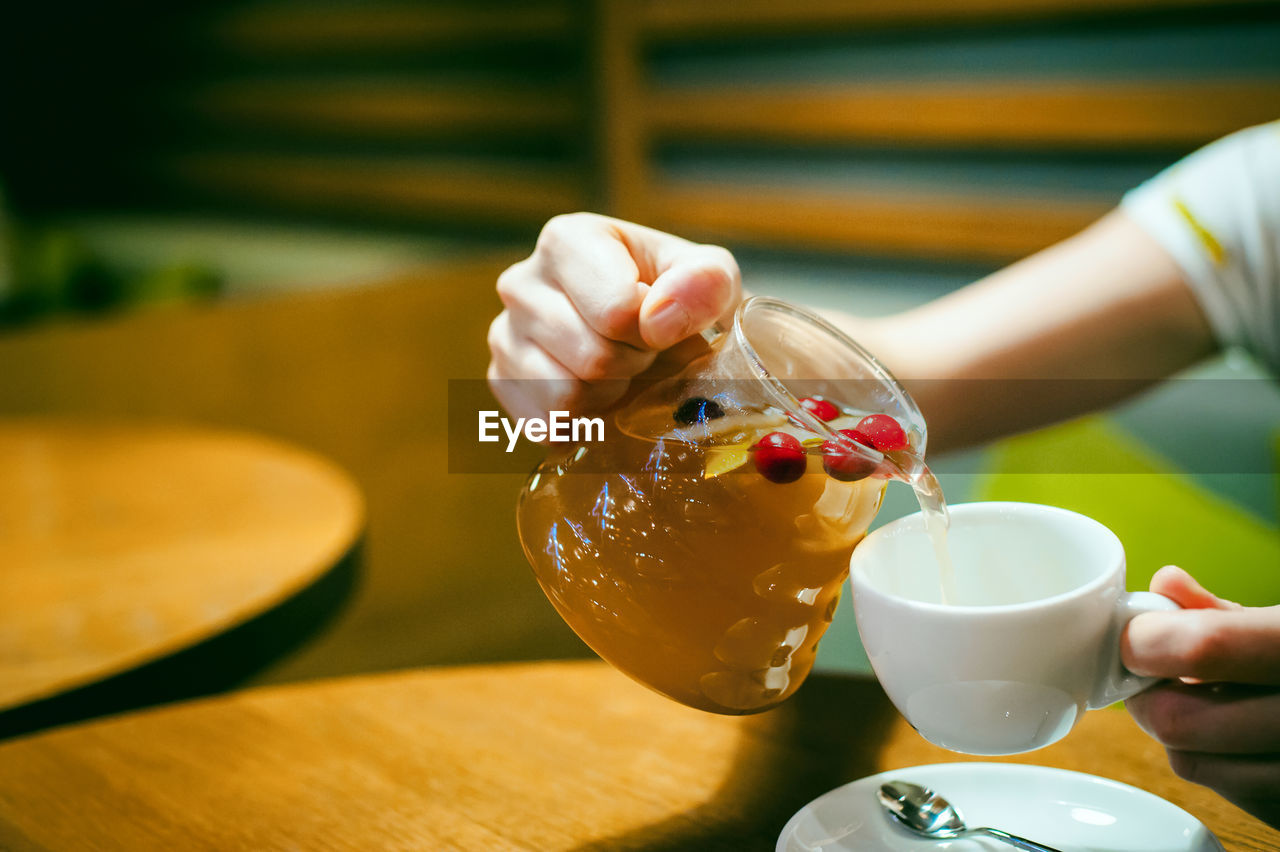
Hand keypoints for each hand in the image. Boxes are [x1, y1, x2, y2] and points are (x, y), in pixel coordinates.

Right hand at [487, 213, 740, 420]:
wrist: (654, 331)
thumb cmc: (680, 296)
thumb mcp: (712, 277)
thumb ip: (704, 283)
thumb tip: (656, 321)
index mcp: (566, 240)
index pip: (615, 310)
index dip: (651, 332)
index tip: (658, 324)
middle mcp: (521, 282)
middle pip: (592, 357)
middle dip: (633, 365)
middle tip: (644, 352)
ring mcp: (503, 334)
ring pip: (565, 394)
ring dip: (608, 394)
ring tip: (619, 369)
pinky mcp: (500, 382)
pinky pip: (546, 423)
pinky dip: (582, 421)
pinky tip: (594, 393)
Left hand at [1122, 565, 1279, 826]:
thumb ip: (1230, 613)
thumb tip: (1166, 588)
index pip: (1204, 646)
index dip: (1149, 641)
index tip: (1135, 635)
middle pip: (1183, 722)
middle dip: (1153, 696)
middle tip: (1154, 676)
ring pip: (1196, 765)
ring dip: (1185, 736)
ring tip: (1211, 704)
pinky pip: (1238, 798)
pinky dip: (1224, 768)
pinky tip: (1246, 740)